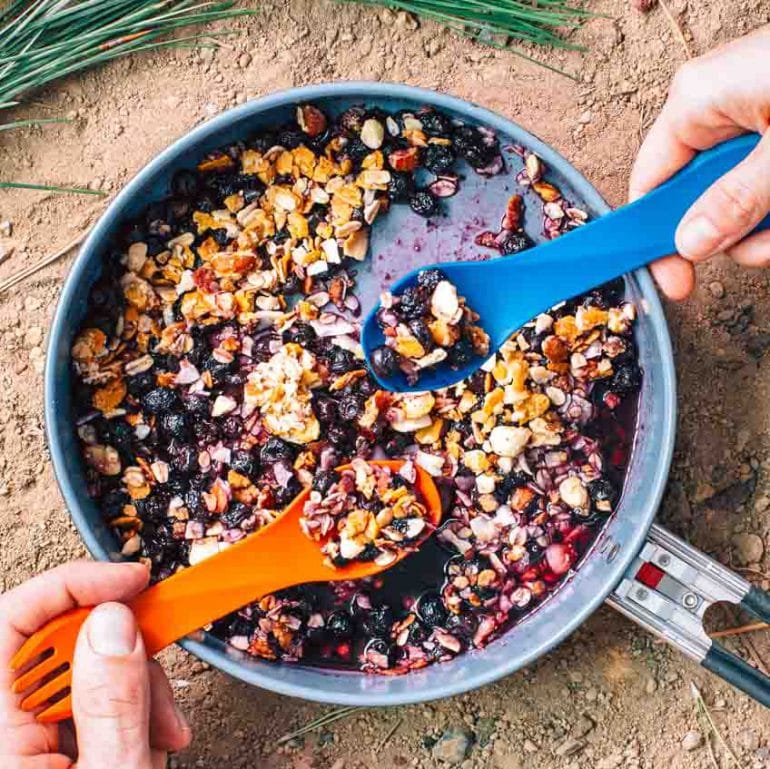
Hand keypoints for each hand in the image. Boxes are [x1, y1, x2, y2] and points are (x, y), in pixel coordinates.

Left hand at [0, 561, 190, 767]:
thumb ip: (113, 701)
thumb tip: (116, 622)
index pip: (13, 620)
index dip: (73, 586)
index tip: (130, 581)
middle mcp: (5, 729)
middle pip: (66, 644)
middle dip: (126, 655)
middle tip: (156, 681)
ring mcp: (29, 739)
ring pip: (92, 670)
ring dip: (138, 691)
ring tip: (158, 733)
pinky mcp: (53, 748)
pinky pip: (98, 700)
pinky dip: (135, 711)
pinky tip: (149, 740)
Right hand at [629, 25, 769, 298]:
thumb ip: (735, 201)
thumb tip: (691, 243)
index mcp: (698, 103)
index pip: (651, 184)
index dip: (656, 238)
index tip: (677, 283)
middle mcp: (717, 107)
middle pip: (702, 197)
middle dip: (741, 231)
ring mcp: (753, 115)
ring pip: (742, 196)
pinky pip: (769, 180)